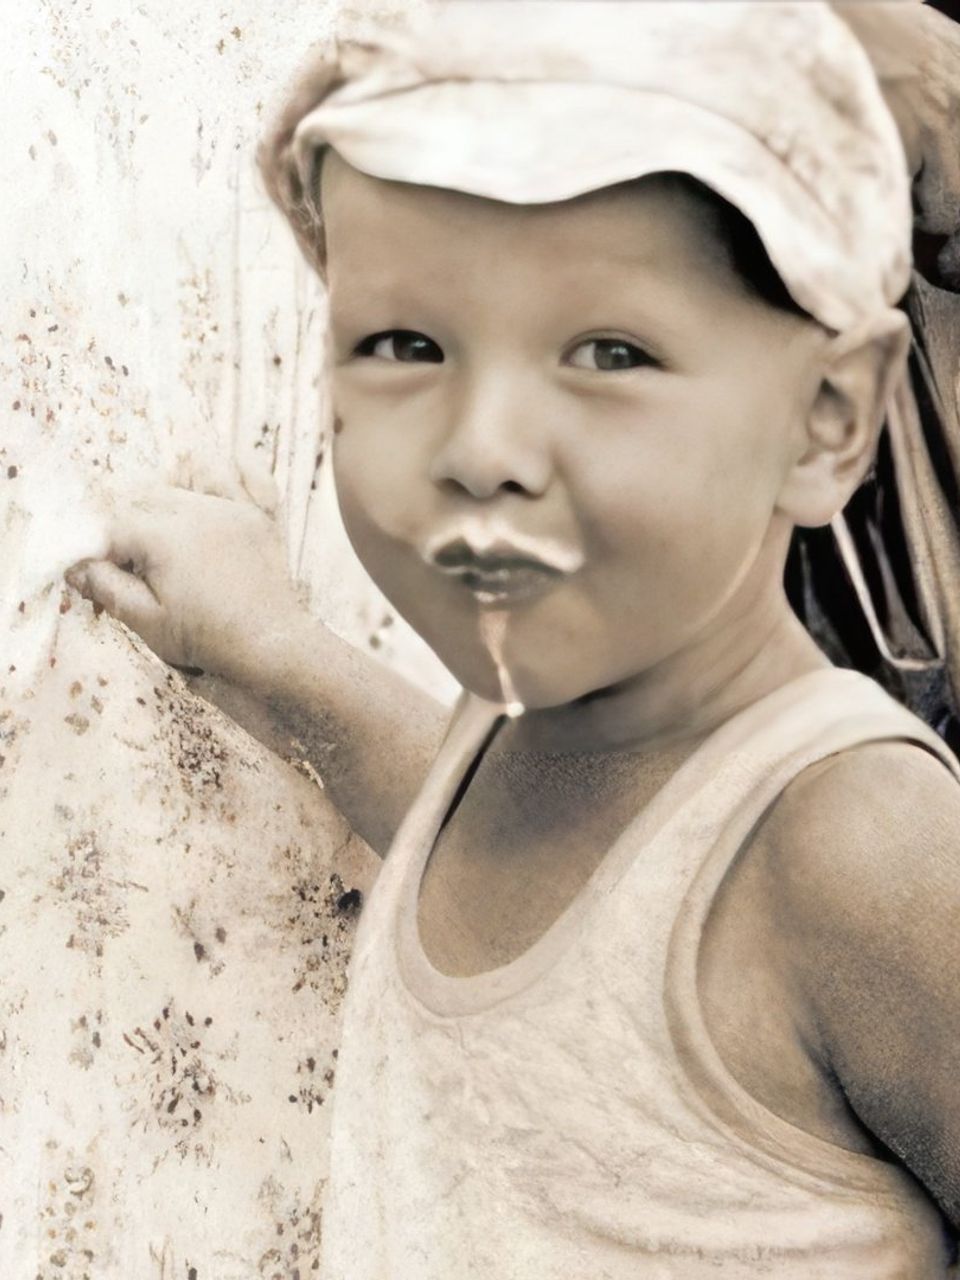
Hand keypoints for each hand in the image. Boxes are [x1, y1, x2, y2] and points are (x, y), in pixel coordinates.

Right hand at [65, 484, 305, 681]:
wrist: (270, 645)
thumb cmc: (207, 637)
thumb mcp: (146, 620)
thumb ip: (108, 587)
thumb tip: (78, 566)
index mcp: (164, 536)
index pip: (115, 526)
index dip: (103, 552)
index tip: (104, 576)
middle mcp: (198, 511)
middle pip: (149, 496)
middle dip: (131, 522)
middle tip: (134, 561)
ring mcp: (235, 509)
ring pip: (193, 473)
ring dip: (173, 487)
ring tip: (167, 521)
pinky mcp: (262, 517)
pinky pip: (254, 476)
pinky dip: (237, 471)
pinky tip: (220, 485)